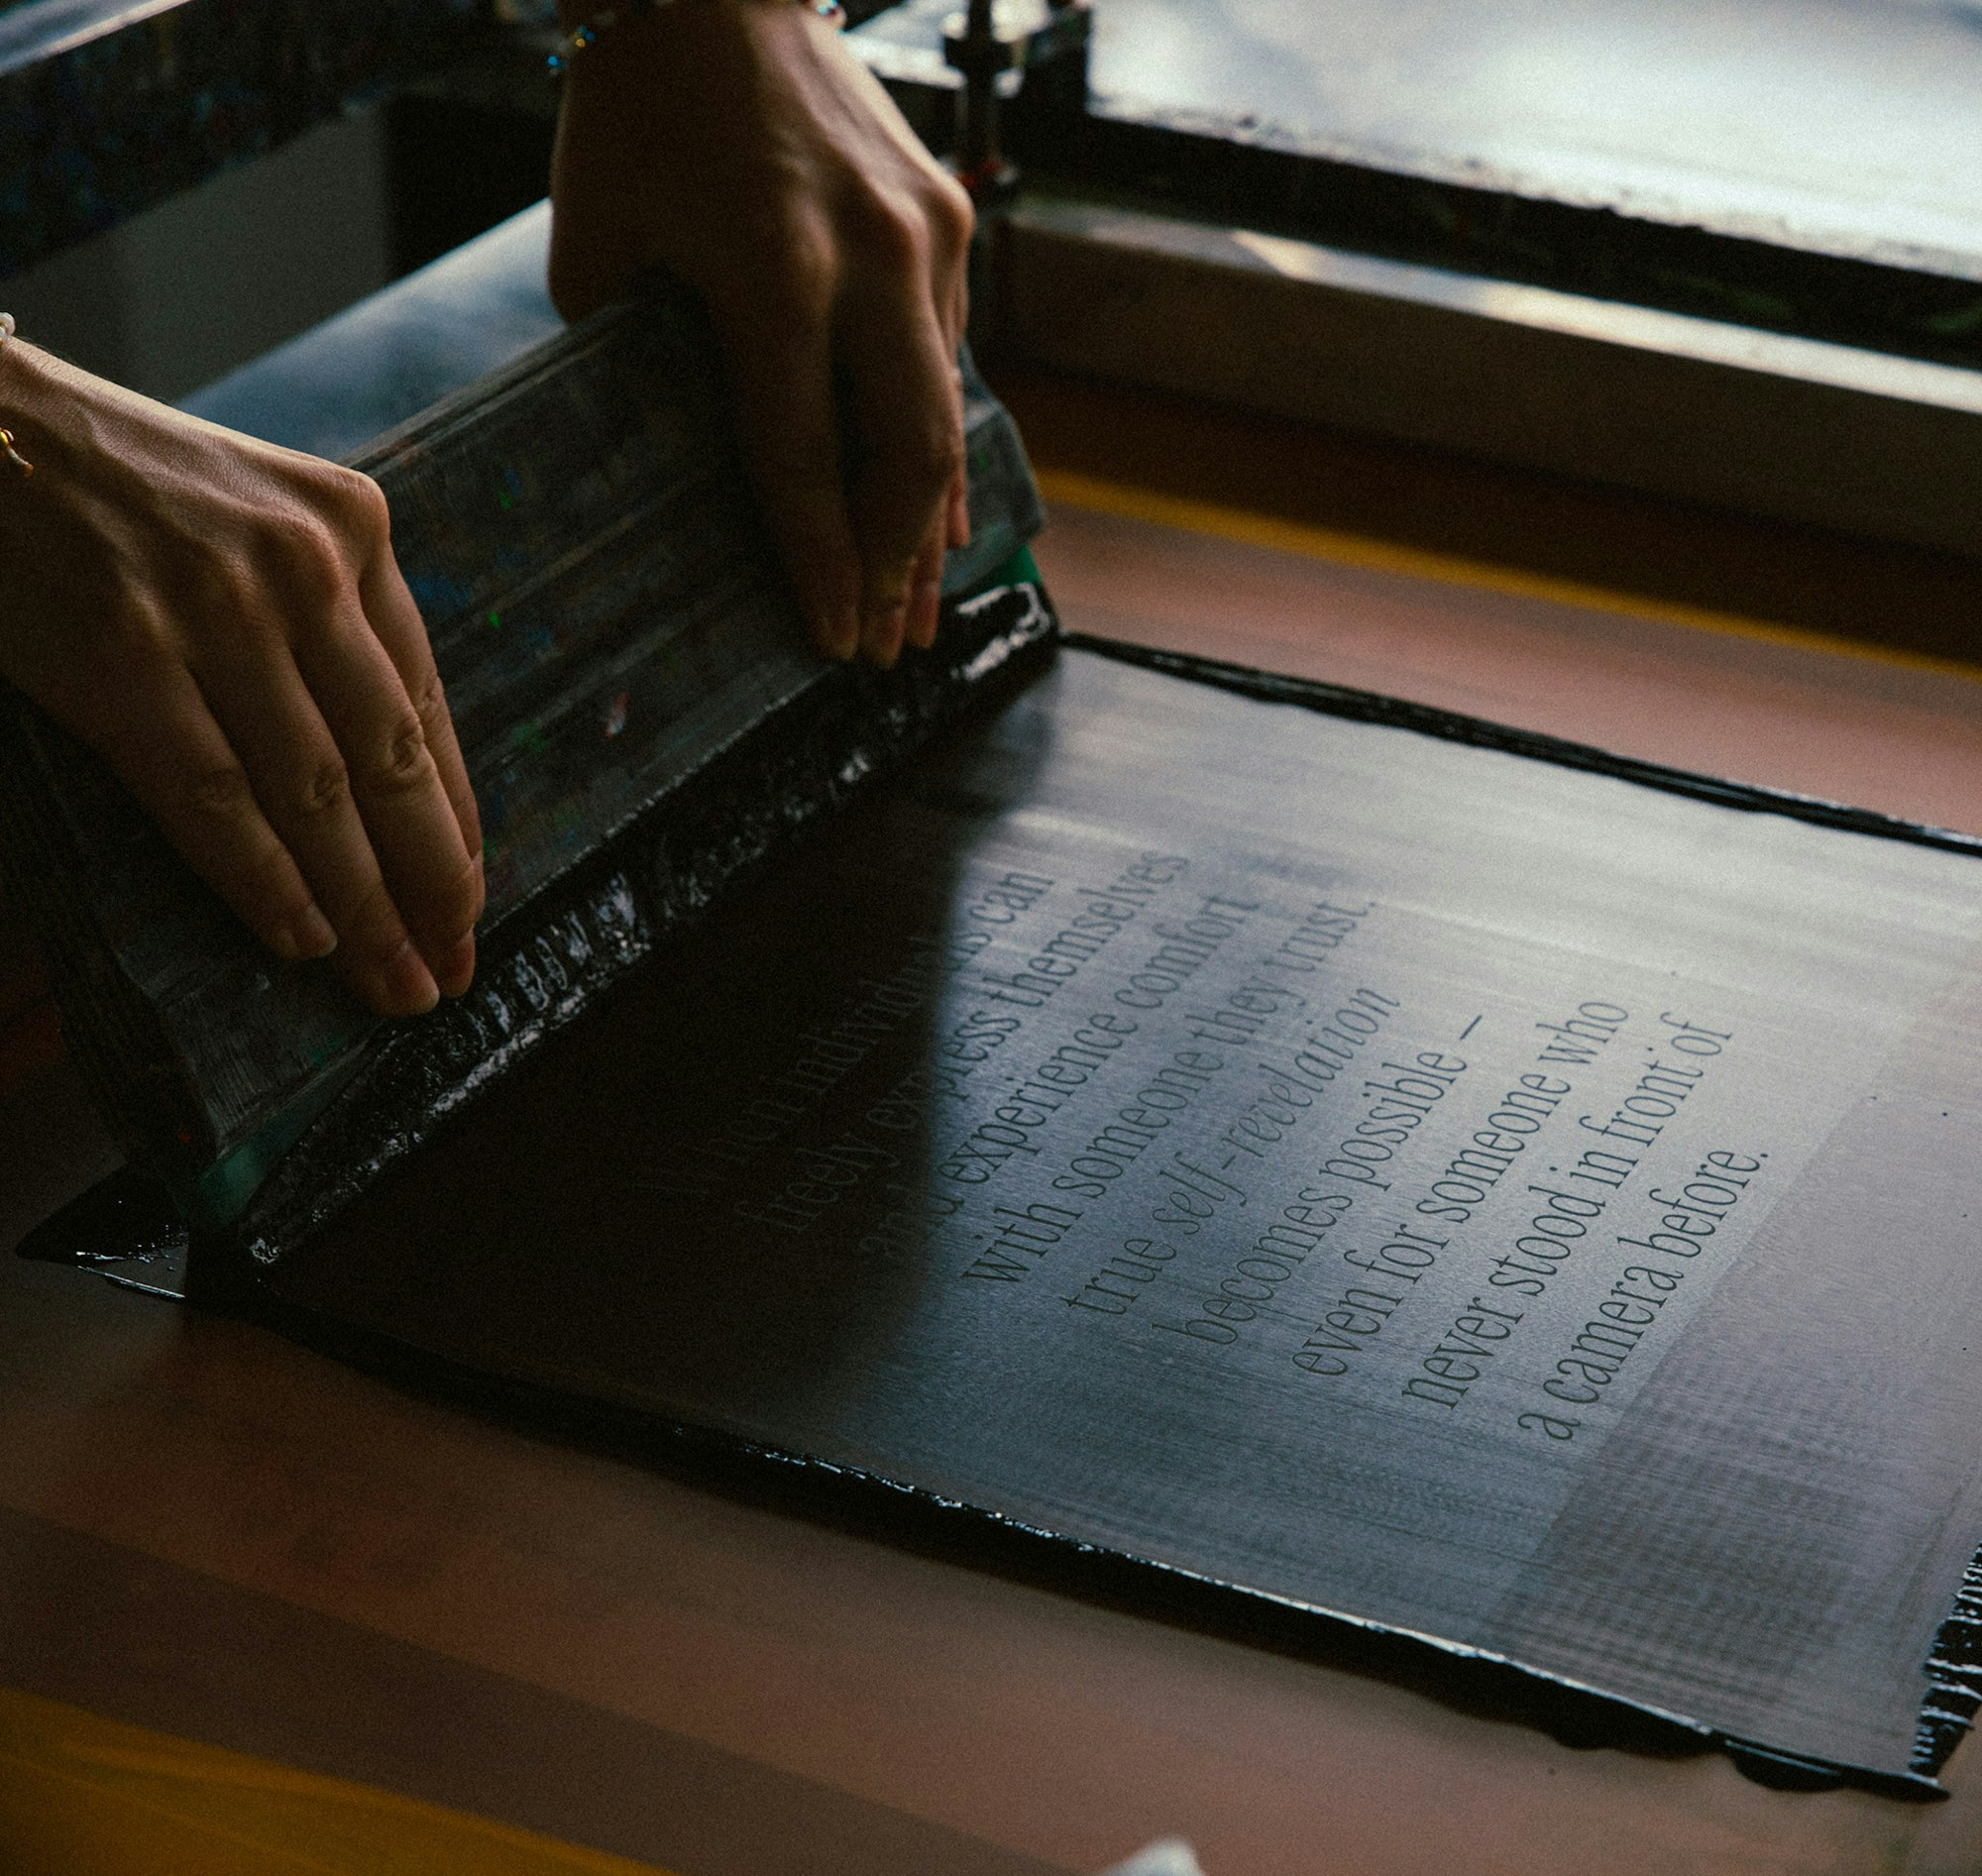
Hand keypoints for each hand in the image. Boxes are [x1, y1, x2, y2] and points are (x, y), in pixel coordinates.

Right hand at [0, 342, 483, 1016]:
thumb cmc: (120, 480)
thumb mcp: (263, 517)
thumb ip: (331, 615)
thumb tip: (387, 774)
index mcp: (353, 531)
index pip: (427, 708)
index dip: (454, 821)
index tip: (469, 902)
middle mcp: (304, 568)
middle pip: (391, 763)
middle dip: (429, 885)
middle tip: (450, 970)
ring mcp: (217, 610)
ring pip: (317, 795)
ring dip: (363, 907)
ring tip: (394, 980)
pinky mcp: (125, 653)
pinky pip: (217, 798)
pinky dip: (266, 881)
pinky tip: (304, 938)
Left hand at [547, 0, 975, 667]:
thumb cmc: (638, 109)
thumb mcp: (603, 244)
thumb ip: (638, 363)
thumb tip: (673, 466)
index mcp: (773, 270)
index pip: (804, 454)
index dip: (818, 561)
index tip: (827, 638)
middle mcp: (868, 260)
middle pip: (907, 455)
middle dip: (894, 569)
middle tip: (880, 647)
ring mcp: (923, 239)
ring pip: (946, 416)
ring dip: (931, 525)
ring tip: (921, 609)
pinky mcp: (946, 222)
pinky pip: (951, 361)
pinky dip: (941, 446)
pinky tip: (937, 514)